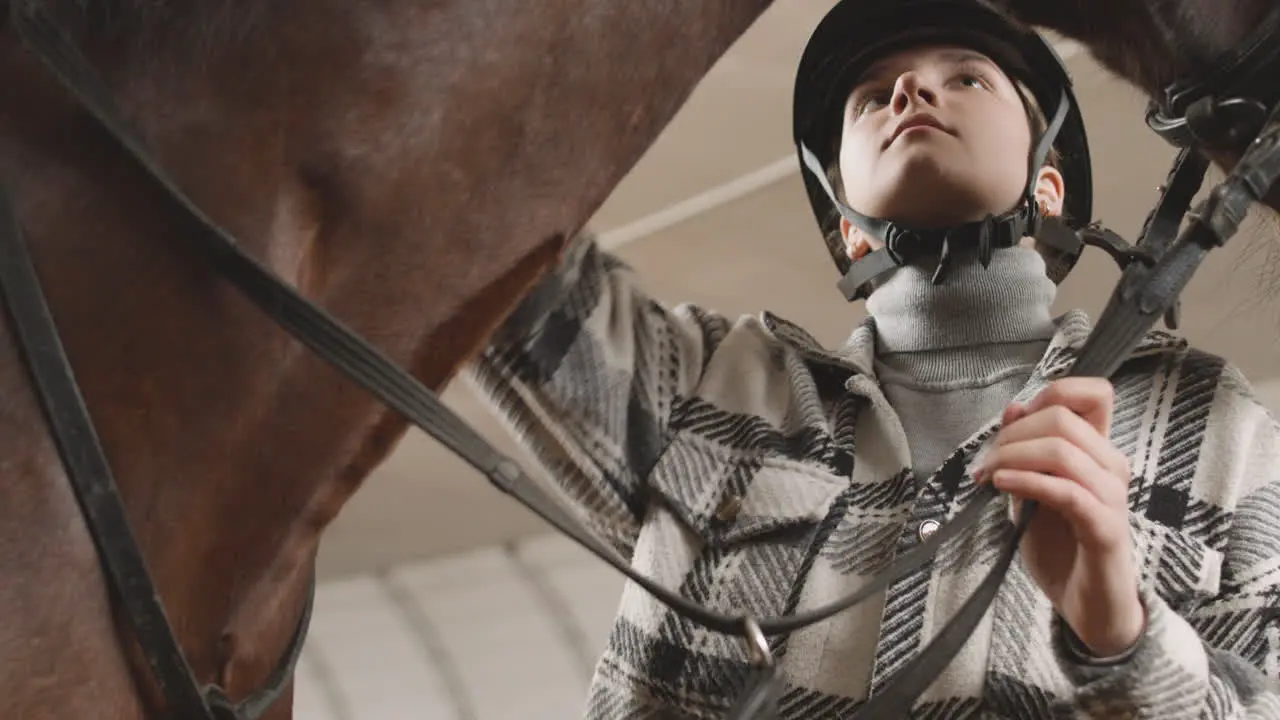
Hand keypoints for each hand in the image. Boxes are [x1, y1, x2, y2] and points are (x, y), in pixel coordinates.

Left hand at [974, 377, 1145, 656]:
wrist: (1086, 603)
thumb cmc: (1061, 545)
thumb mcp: (1031, 490)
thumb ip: (1024, 452)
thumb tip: (1014, 407)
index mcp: (1097, 452)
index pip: (1096, 393)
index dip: (1055, 392)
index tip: (1019, 420)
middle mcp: (1111, 467)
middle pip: (1063, 417)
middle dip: (1012, 434)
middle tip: (987, 462)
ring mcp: (1112, 497)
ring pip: (1062, 451)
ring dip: (1012, 457)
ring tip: (988, 477)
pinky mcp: (1105, 528)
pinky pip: (1066, 491)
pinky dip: (1027, 481)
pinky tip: (1001, 486)